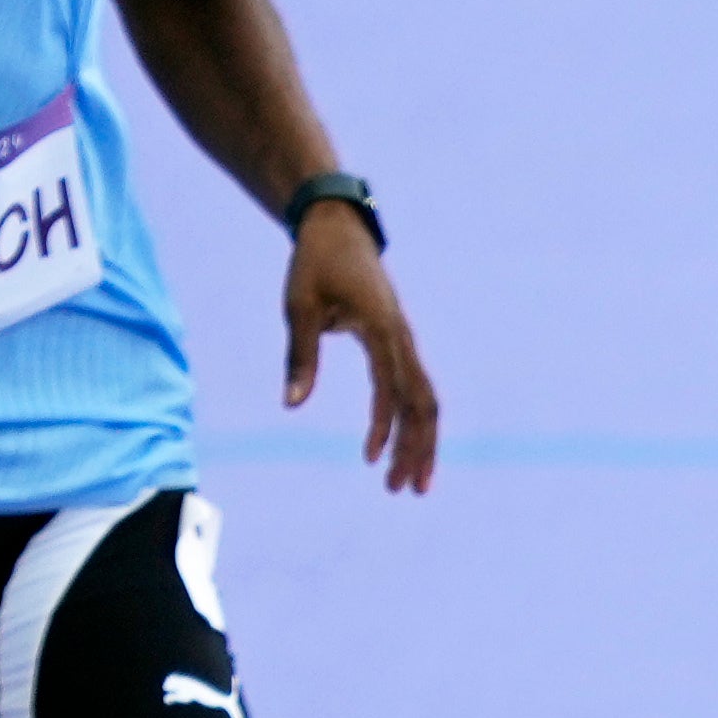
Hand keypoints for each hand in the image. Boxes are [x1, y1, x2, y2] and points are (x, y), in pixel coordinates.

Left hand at [281, 205, 438, 492]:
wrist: (338, 227)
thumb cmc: (315, 264)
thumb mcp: (299, 305)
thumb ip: (300, 355)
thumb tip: (292, 405)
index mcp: (380, 327)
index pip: (389, 386)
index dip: (382, 425)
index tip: (369, 459)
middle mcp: (401, 337)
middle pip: (422, 402)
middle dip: (417, 449)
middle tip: (403, 490)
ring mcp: (405, 340)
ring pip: (425, 399)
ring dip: (421, 442)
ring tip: (410, 481)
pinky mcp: (399, 343)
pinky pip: (416, 388)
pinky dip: (415, 421)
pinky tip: (404, 446)